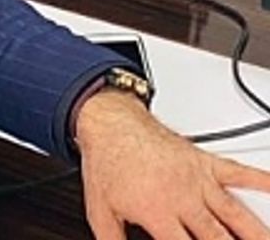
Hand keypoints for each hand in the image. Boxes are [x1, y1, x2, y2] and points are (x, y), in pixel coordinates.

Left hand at [76, 89, 269, 238]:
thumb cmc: (107, 163)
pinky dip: (263, 181)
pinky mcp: (205, 162)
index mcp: (156, 212)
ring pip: (235, 214)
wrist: (111, 125)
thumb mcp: (99, 211)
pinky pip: (240, 173)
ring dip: (255, 232)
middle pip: (218, 237)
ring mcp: (198, 179)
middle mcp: (182, 197)